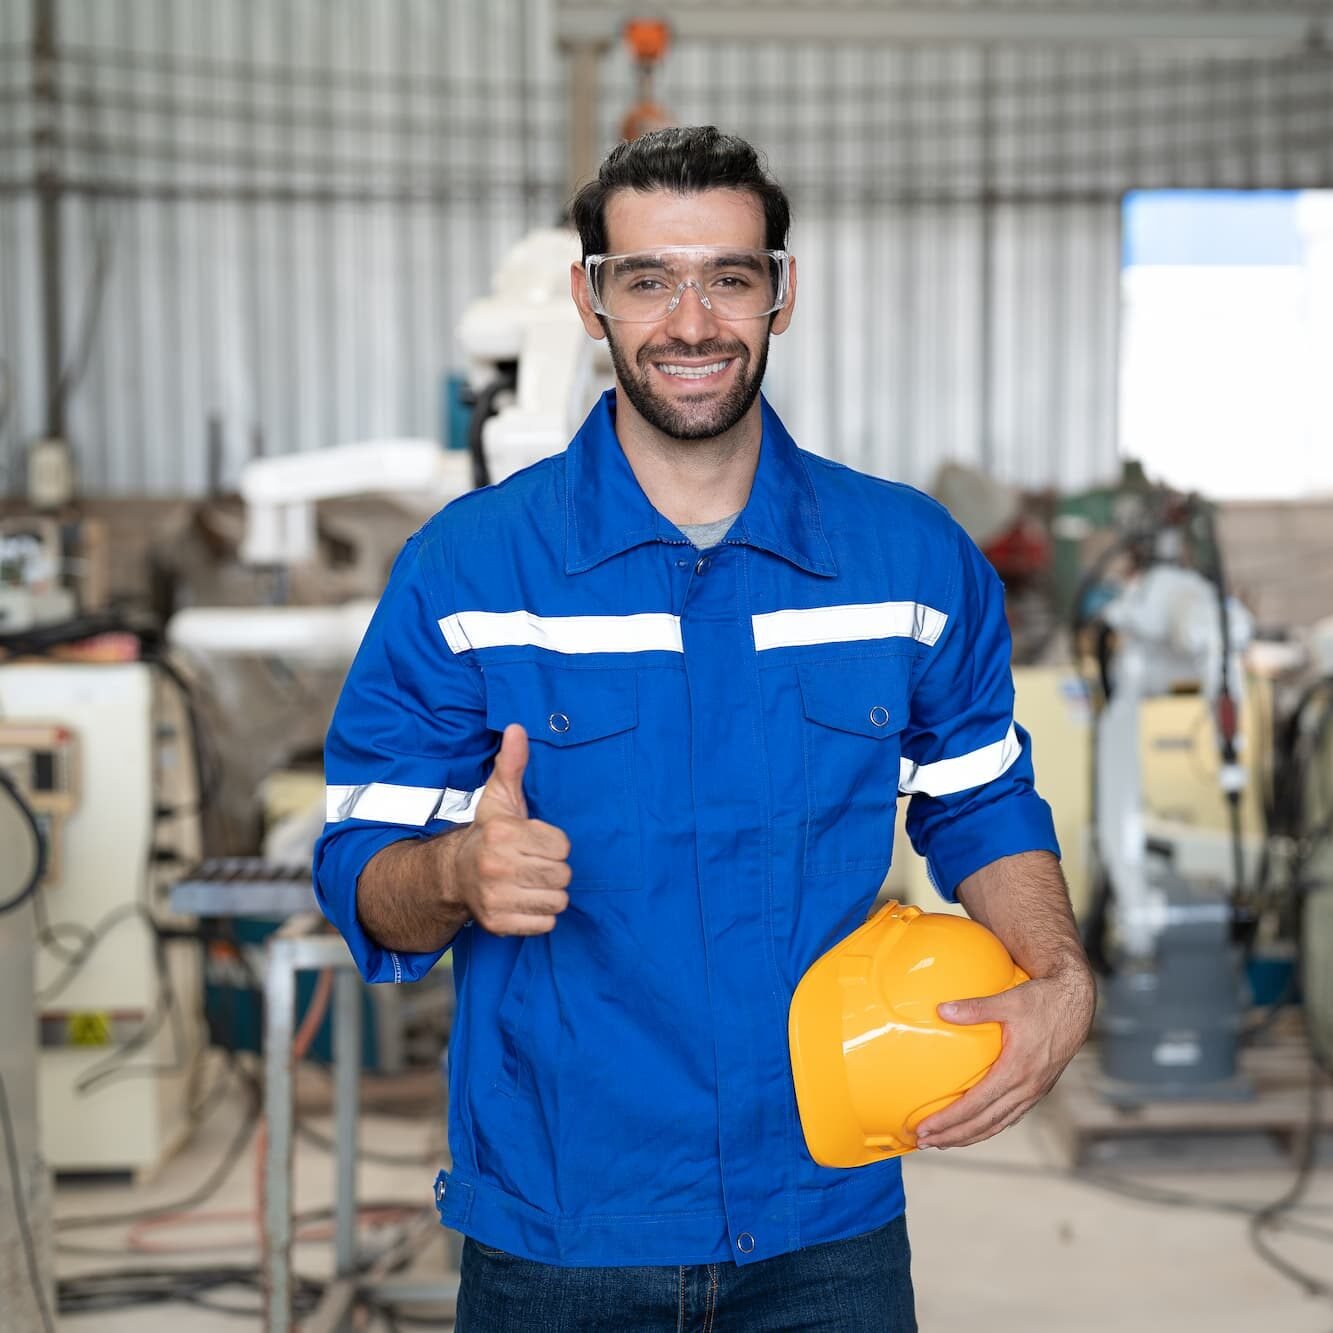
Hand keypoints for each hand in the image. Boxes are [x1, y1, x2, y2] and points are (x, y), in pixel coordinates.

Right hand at [455, 724, 571, 935]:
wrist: (453, 875)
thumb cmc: (487, 834)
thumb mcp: (499, 798)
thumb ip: (513, 763)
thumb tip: (517, 727)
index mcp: (502, 834)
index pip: (562, 845)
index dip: (554, 843)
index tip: (537, 842)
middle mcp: (496, 866)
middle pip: (562, 874)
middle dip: (554, 869)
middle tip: (535, 863)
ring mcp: (496, 898)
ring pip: (557, 900)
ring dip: (550, 893)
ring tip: (531, 882)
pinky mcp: (499, 924)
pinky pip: (546, 924)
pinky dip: (540, 916)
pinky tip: (525, 900)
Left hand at [913, 962, 1094, 1149]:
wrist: (1076, 1004)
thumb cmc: (1042, 1001)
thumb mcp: (1009, 1000)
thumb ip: (974, 1008)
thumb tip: (941, 1010)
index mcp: (1017, 1070)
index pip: (976, 1105)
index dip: (949, 1120)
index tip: (924, 1128)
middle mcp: (1027, 1087)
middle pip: (985, 1123)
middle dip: (953, 1136)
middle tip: (923, 1142)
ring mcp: (1034, 1091)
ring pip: (998, 1124)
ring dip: (970, 1136)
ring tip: (943, 1141)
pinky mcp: (1038, 1089)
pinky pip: (1011, 1116)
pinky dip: (989, 1126)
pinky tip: (974, 1126)